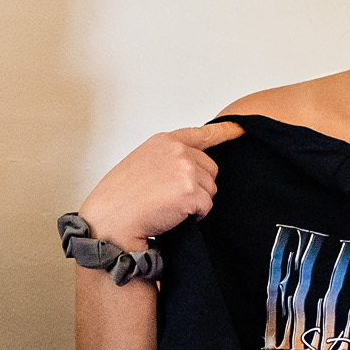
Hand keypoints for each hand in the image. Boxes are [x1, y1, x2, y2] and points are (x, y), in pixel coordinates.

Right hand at [77, 121, 244, 248]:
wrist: (110, 220)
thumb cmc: (121, 197)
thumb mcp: (143, 162)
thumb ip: (169, 157)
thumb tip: (192, 166)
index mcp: (164, 141)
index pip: (202, 134)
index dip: (224, 132)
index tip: (239, 128)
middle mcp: (177, 151)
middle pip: (211, 168)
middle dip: (199, 185)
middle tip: (170, 196)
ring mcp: (185, 169)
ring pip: (211, 189)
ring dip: (196, 201)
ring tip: (167, 205)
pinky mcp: (190, 191)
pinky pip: (207, 206)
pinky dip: (195, 215)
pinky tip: (173, 215)